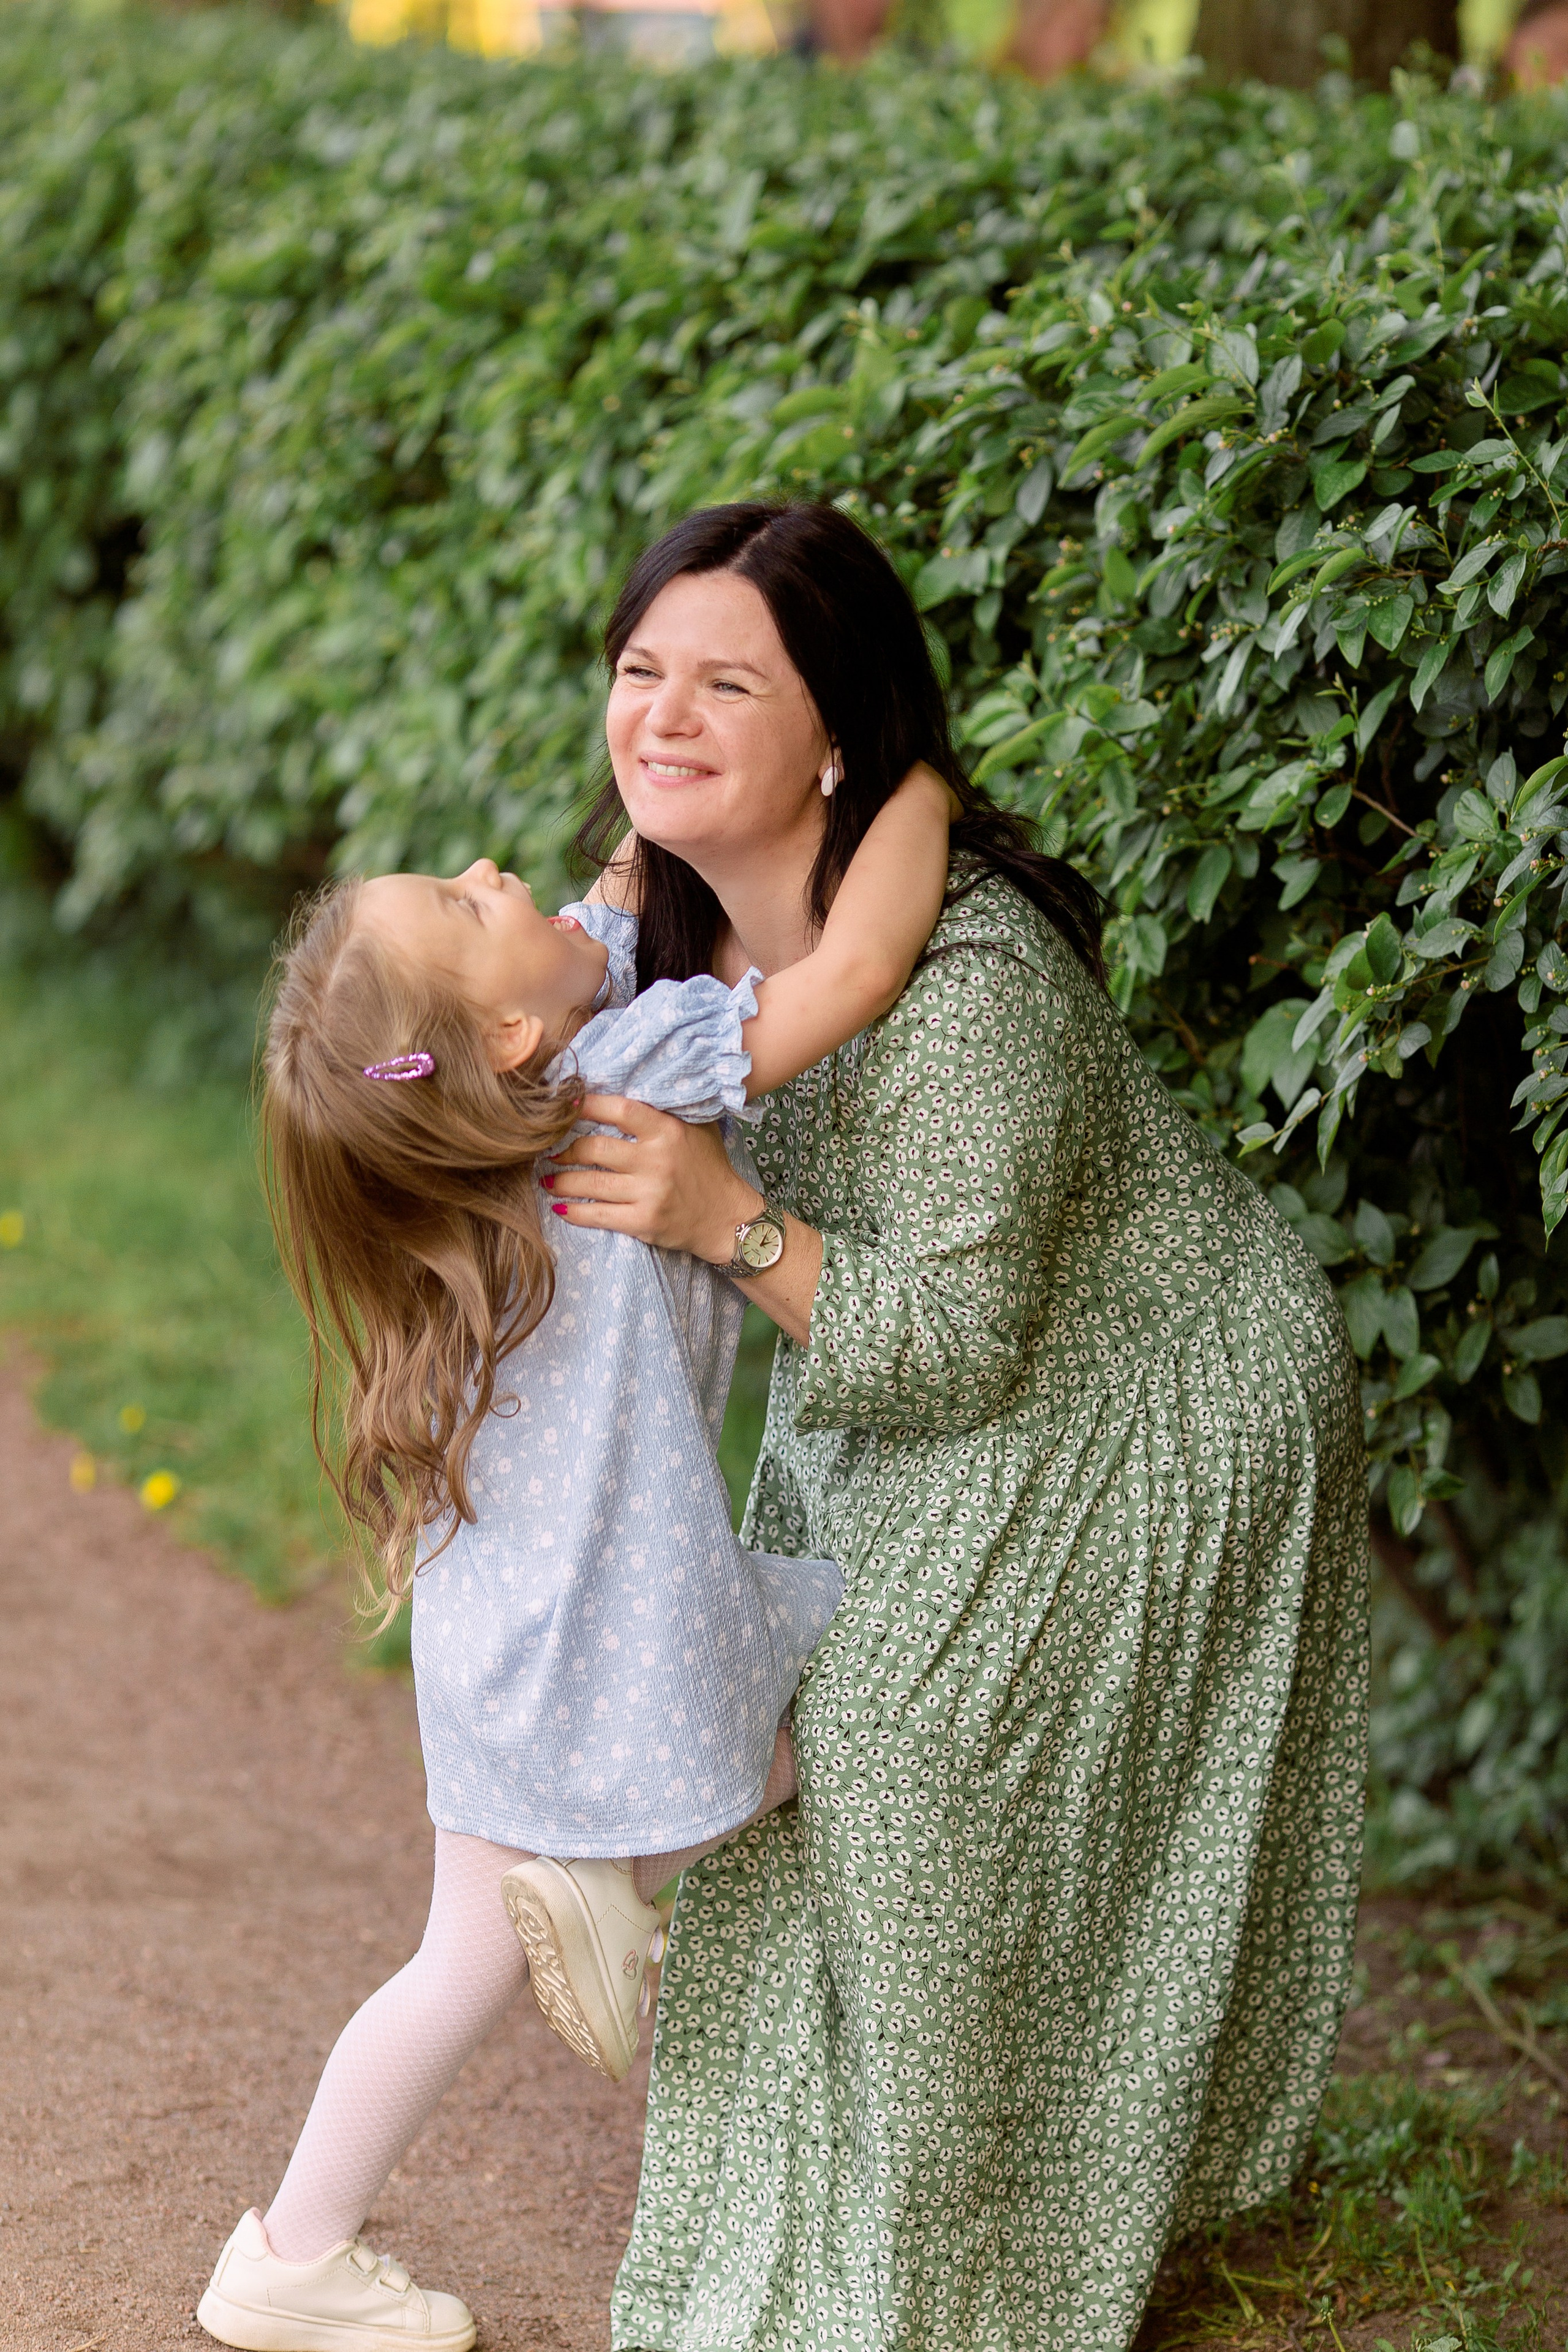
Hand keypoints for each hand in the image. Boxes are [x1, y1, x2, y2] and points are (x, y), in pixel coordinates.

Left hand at [541, 1095, 759, 1263]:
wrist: (727, 1218)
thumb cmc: (709, 1168)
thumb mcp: (697, 1129)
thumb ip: (667, 1109)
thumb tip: (631, 1084)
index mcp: (668, 1131)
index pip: (620, 1110)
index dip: (588, 1105)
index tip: (566, 1104)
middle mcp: (657, 1160)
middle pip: (595, 1148)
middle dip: (565, 1149)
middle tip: (550, 1150)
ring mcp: (649, 1193)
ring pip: (590, 1183)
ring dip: (561, 1180)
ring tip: (547, 1177)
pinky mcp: (643, 1222)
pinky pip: (598, 1215)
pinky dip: (574, 1212)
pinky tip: (560, 1208)